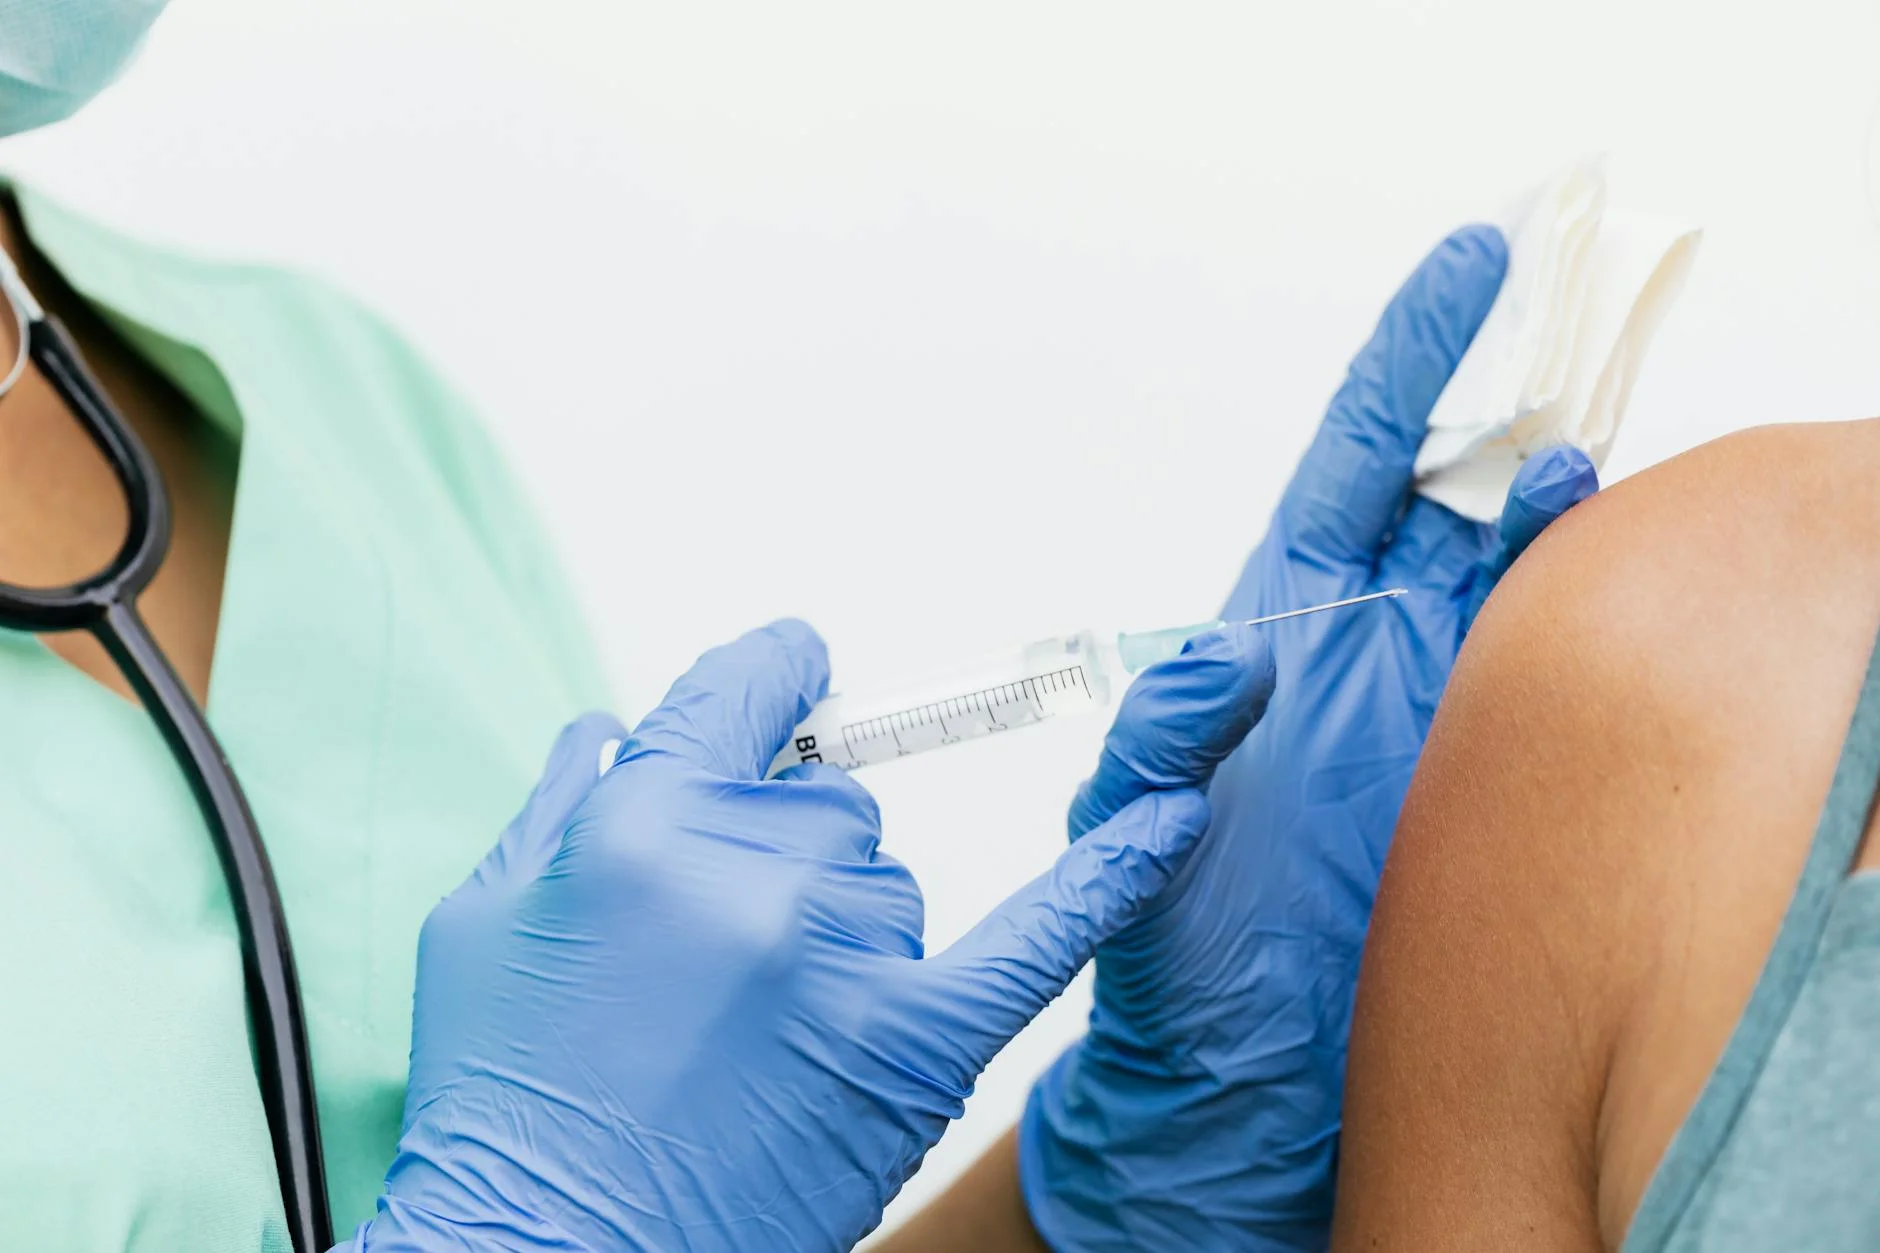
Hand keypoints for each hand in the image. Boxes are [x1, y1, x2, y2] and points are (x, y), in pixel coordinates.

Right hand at [348, 620, 1258, 1252]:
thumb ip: (555, 807)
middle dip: (780, 855)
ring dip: (840, 926)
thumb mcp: (481, 930)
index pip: (743, 692)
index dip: (773, 679)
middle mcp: (754, 869)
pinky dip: (1114, 874)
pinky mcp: (917, 1039)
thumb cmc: (506, 1108)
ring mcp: (844, 952)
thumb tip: (611, 724)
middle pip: (825, 802)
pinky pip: (1040, 935)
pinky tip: (1181, 817)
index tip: (800, 670)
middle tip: (720, 958)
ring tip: (759, 1031)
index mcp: (639, 822)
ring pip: (888, 876)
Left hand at [1018, 225, 1599, 1249]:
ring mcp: (1435, 706)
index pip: (1351, 464)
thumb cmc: (1167, 950)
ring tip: (1586, 472)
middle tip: (1574, 333)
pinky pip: (1553, 674)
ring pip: (1523, 574)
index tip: (1471, 267)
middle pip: (1457, 493)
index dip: (1410, 362)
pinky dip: (1591, 623)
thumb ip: (1162, 747)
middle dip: (1515, 410)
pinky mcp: (1490, 773)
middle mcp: (1365, 650)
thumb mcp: (1132, 841)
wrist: (1237, 1076)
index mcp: (1274, 635)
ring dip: (1563, 514)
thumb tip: (1216, 661)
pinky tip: (1616, 593)